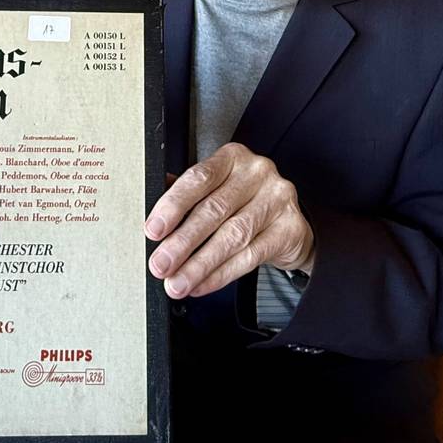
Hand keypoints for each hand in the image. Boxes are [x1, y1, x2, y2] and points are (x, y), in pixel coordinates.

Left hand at [144, 142, 314, 298]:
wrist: (289, 224)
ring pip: (232, 237)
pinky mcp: (290, 229)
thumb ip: (187, 197)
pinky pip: (250, 256)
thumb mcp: (217, 190)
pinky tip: (202, 284)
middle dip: (182, 242)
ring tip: (177, 282)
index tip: (154, 230)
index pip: (199, 178)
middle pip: (213, 210)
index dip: (173, 206)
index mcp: (233, 158)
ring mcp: (278, 199)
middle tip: (161, 264)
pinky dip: (221, 274)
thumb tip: (152, 215)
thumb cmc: (244, 203)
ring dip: (199, 265)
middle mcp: (258, 173)